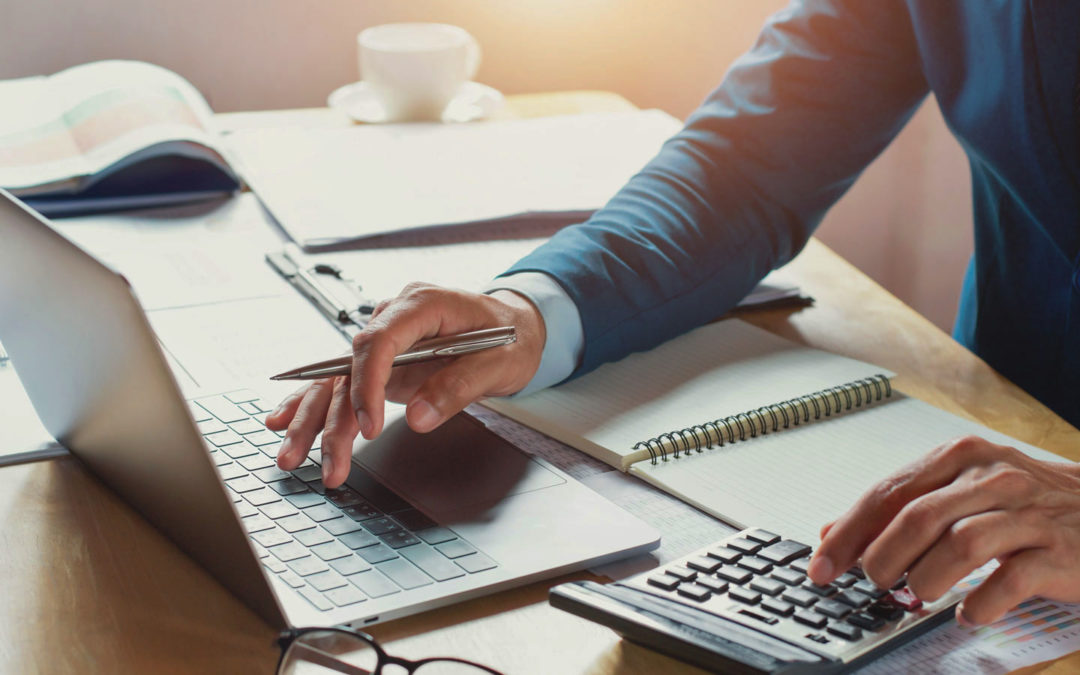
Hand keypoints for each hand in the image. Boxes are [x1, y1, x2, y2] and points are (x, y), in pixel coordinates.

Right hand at [264, 283, 545, 487]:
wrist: (517, 326)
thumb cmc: (512, 337)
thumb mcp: (500, 362)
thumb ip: (458, 387)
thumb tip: (417, 418)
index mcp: (423, 304)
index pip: (378, 341)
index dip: (367, 384)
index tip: (368, 425)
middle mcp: (395, 317)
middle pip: (348, 366)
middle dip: (330, 416)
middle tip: (324, 460)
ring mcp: (386, 340)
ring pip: (337, 379)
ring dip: (313, 420)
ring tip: (292, 457)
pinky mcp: (382, 361)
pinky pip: (341, 381)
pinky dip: (313, 404)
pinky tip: (283, 421)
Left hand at [807, 435, 1079, 624]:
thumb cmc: (1028, 502)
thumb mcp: (962, 489)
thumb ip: (900, 507)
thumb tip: (833, 533)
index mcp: (960, 457)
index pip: (888, 493)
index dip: (848, 532)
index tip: (822, 565)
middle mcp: (991, 477)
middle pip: (918, 517)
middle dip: (883, 558)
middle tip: (875, 583)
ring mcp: (1027, 513)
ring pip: (960, 545)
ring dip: (927, 578)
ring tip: (919, 595)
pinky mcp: (1057, 551)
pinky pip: (1010, 580)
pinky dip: (981, 603)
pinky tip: (970, 614)